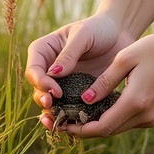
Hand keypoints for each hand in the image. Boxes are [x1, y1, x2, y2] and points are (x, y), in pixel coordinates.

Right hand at [24, 13, 135, 129]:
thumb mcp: (83, 34)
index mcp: (44, 51)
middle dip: (43, 101)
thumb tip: (53, 74)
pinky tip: (71, 126)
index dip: (40, 83)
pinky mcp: (76, 94)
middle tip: (53, 106)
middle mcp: (49, 69)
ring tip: (57, 123)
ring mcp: (62, 83)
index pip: (33, 70)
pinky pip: (69, 108)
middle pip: (38, 90)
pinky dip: (69, 117)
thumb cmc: (98, 28)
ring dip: (52, 114)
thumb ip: (69, 53)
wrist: (119, 34)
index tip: (55, 90)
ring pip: (50, 103)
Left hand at [63, 22, 153, 137]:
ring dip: (98, 124)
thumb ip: (104, 81)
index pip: (102, 126)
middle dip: (85, 128)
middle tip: (65, 120)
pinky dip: (112, 118)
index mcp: (136, 101)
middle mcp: (144, 114)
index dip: (81, 129)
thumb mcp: (126, 58)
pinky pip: (128, 121)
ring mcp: (152, 117)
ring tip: (77, 114)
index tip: (63, 125)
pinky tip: (99, 108)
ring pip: (118, 127)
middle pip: (108, 131)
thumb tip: (84, 100)